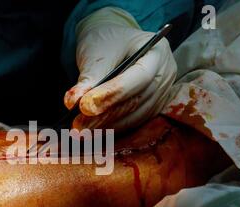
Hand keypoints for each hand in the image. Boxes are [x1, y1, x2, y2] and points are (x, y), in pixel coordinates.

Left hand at [64, 7, 176, 131]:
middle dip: (105, 115)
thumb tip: (74, 103)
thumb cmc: (106, 42)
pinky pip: (133, 122)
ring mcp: (162, 93)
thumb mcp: (96, 52)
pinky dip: (112, 128)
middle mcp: (165, 74)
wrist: (113, 44)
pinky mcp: (152, 108)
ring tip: (80, 130)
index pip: (139, 78)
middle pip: (136, 100)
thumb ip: (88, 78)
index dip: (113, 94)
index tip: (85, 106)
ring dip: (106, 126)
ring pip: (135, 116)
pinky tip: (92, 131)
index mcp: (157, 51)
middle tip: (78, 125)